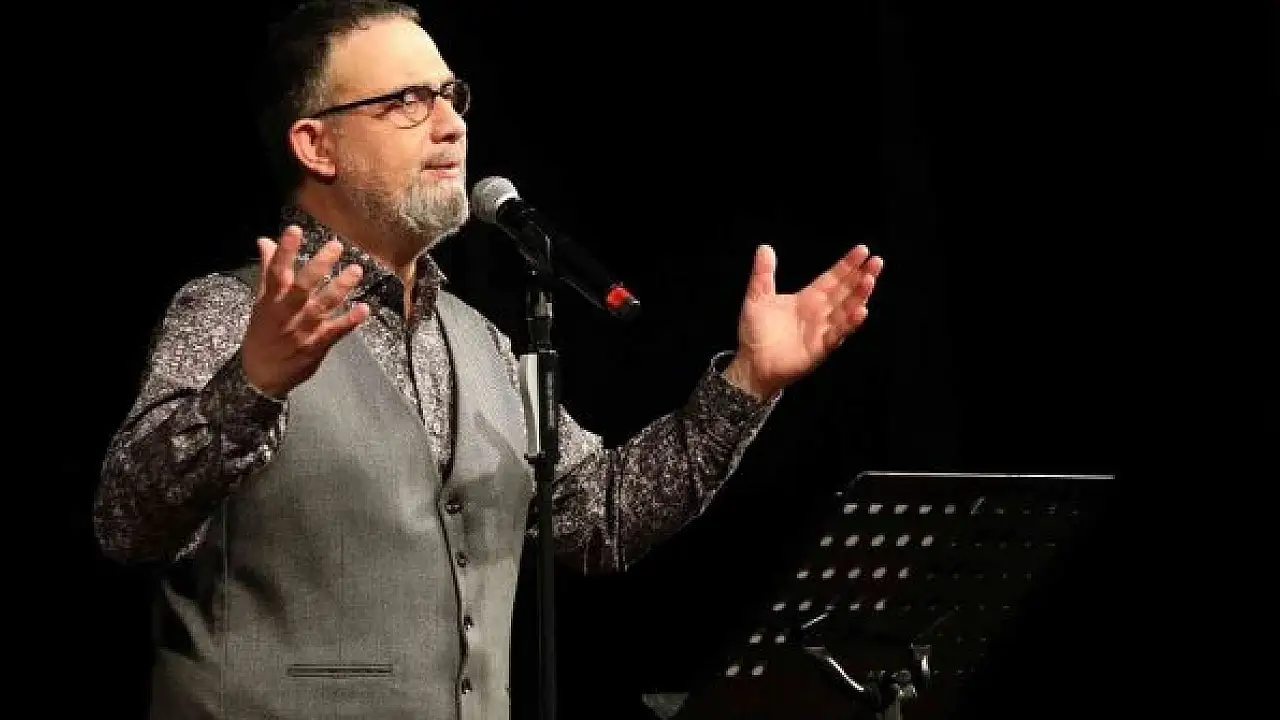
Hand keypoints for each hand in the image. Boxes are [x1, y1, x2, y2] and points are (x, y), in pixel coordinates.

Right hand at [240, 225, 370, 398]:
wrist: (261, 376)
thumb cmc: (262, 334)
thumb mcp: (261, 303)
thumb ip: (268, 271)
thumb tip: (266, 241)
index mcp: (271, 300)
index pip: (276, 271)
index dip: (285, 251)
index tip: (295, 230)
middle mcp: (287, 313)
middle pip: (303, 286)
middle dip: (319, 265)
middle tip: (336, 246)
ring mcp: (304, 329)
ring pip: (324, 305)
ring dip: (341, 287)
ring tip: (356, 270)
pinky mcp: (318, 344)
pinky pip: (337, 331)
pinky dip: (351, 320)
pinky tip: (364, 309)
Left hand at [723, 243, 883, 399]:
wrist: (750, 364)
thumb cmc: (754, 332)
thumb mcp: (757, 298)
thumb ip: (763, 274)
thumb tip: (764, 248)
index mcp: (808, 299)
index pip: (833, 278)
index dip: (847, 265)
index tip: (863, 250)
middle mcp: (820, 313)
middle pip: (845, 291)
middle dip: (861, 276)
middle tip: (876, 261)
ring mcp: (822, 330)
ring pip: (847, 310)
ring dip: (859, 296)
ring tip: (869, 280)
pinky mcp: (820, 348)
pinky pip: (838, 334)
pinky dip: (849, 324)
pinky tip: (861, 311)